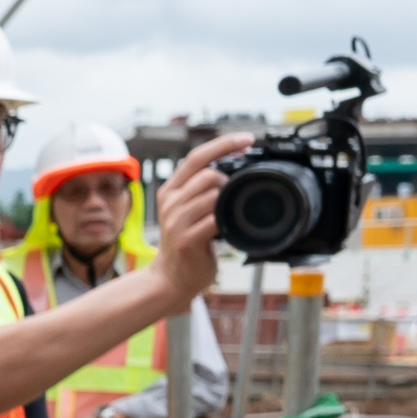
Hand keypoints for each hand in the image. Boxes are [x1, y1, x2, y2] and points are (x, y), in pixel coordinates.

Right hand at [152, 137, 254, 306]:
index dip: (223, 144)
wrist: (171, 277)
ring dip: (228, 201)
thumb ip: (200, 190)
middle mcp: (170, 203)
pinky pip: (214, 221)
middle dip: (228, 179)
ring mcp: (176, 222)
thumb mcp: (185, 210)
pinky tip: (228, 228)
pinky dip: (226, 221)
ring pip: (212, 196)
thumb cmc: (186, 242)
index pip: (196, 156)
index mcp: (170, 190)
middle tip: (236, 193)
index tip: (246, 139)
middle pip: (206, 174)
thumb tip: (231, 168)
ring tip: (230, 214)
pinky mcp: (187, 240)